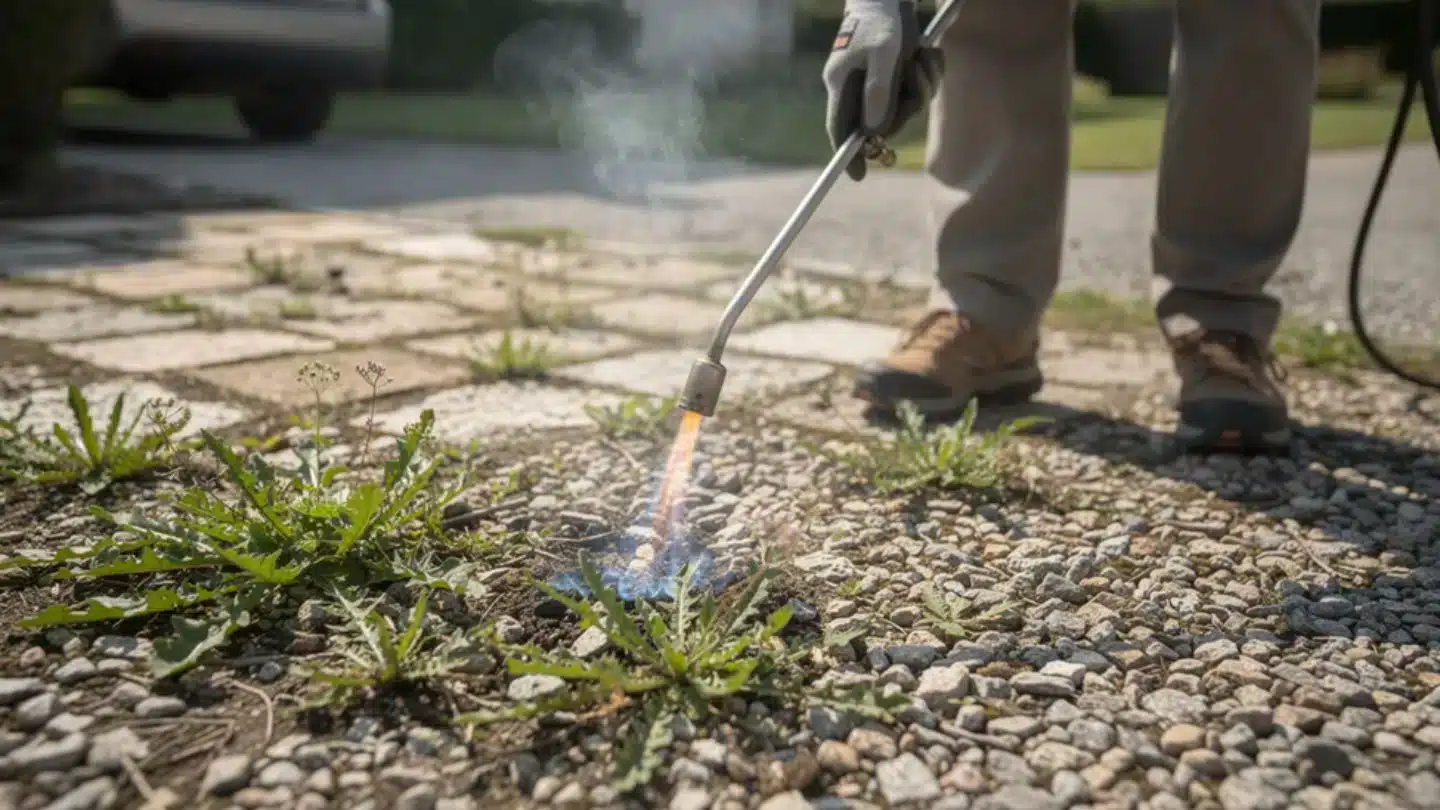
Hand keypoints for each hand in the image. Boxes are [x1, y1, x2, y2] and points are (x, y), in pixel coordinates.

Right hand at [822, 0, 941, 180]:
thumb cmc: (882, 19)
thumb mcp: (882, 53)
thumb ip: (878, 92)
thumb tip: (875, 131)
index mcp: (842, 84)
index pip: (839, 130)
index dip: (847, 154)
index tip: (857, 175)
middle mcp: (857, 87)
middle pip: (880, 122)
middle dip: (906, 107)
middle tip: (914, 77)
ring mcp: (877, 81)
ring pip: (904, 106)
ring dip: (922, 86)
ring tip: (921, 57)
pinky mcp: (896, 72)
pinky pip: (915, 89)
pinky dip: (928, 74)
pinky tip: (926, 53)